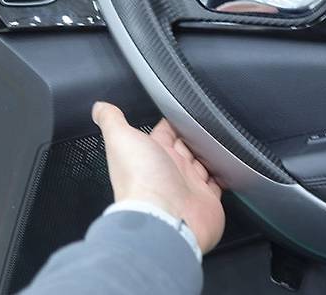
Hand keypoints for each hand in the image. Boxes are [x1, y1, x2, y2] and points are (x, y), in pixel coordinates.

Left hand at [92, 101, 224, 253]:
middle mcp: (170, 171)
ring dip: (209, 154)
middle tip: (205, 124)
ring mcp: (189, 186)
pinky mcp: (207, 199)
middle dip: (194, 136)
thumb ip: (112, 121)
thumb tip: (99, 107)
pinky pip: (217, 185)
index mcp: (151, 155)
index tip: (180, 109)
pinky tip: (226, 167)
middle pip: (185, 148)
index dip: (172, 122)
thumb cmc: (141, 181)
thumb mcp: (121, 140)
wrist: (165, 218)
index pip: (164, 133)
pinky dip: (222, 176)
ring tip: (218, 142)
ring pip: (201, 164)